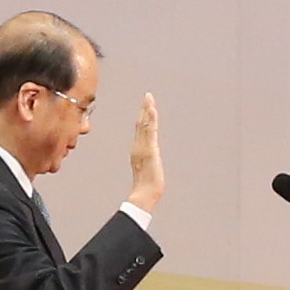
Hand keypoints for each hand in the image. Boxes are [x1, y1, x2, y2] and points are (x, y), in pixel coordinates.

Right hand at [126, 93, 163, 215]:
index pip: (140, 129)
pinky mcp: (149, 149)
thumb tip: (148, 163)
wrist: (145, 194)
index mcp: (138, 150)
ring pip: (144, 125)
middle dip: (144, 108)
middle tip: (147, 95)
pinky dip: (150, 119)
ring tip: (149, 98)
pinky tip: (151, 109)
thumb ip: (146, 164)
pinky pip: (150, 131)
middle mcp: (139, 146)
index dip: (142, 116)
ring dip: (147, 110)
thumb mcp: (147, 171)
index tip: (145, 105)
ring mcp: (143, 147)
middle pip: (141, 123)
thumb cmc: (146, 186)